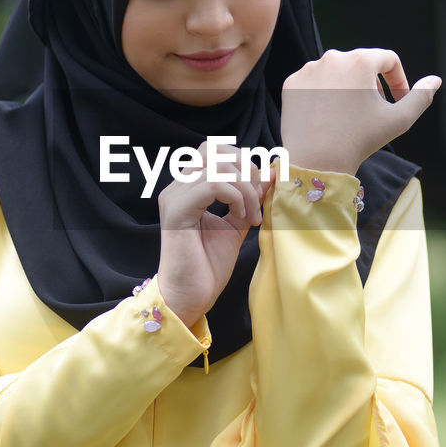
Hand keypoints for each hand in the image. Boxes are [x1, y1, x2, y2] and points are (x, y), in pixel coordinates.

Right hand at [155, 141, 274, 327]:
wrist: (190, 297)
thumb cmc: (208, 266)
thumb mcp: (236, 224)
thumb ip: (250, 198)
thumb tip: (271, 172)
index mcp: (187, 188)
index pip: (214, 151)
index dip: (243, 164)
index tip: (258, 195)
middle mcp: (177, 188)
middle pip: (215, 150)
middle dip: (246, 169)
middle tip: (257, 200)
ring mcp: (174, 197)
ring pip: (218, 166)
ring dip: (245, 188)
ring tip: (250, 216)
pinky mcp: (177, 211)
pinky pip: (214, 184)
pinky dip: (236, 197)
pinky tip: (242, 219)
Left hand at [281, 48, 440, 174]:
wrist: (317, 162)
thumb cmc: (360, 140)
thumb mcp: (399, 120)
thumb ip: (420, 97)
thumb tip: (434, 80)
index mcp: (360, 61)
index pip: (387, 59)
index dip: (398, 79)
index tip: (397, 100)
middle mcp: (332, 57)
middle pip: (361, 64)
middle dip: (371, 84)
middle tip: (373, 111)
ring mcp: (309, 69)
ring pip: (336, 72)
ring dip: (346, 87)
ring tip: (349, 115)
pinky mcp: (292, 83)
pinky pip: (314, 81)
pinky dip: (323, 94)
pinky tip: (327, 116)